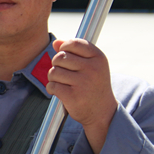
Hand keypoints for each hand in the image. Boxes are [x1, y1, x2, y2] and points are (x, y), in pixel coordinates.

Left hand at [46, 38, 117, 153]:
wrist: (102, 112)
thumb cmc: (93, 85)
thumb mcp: (90, 66)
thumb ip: (74, 52)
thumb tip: (56, 42)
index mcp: (98, 58)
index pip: (73, 43)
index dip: (64, 48)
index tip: (66, 56)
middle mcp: (92, 69)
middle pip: (60, 57)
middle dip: (57, 64)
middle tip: (64, 73)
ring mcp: (83, 83)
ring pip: (53, 71)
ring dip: (53, 78)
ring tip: (63, 83)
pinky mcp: (73, 96)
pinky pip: (52, 86)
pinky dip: (52, 89)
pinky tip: (60, 92)